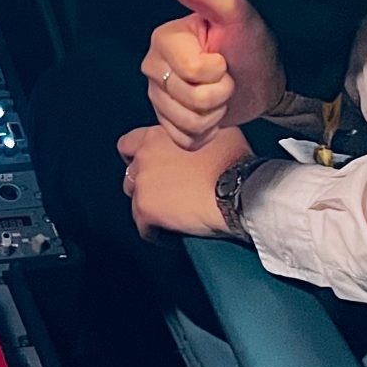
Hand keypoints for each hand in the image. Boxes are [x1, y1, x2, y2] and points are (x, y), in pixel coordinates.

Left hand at [116, 123, 251, 241]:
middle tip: (166, 192)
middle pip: (131, 174)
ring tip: (172, 214)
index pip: (128, 144)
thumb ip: (197, 133)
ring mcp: (142, 184)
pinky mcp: (145, 210)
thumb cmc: (233, 162)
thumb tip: (201, 137)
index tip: (149, 165)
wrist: (237, 190)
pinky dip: (158, 232)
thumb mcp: (217, 132)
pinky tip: (174, 234)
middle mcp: (144, 157)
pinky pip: (144, 227)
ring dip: (151, 206)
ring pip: (136, 200)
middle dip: (145, 183)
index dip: (137, 156)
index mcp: (158, 136)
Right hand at [142, 0, 283, 149]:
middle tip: (225, 78)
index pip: (190, 71)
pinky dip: (207, 133)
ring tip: (220, 95)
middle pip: (189, 100)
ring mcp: (158, 98)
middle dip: (219, 94)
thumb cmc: (251, 45)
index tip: (223, 59)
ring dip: (215, 114)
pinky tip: (212, 114)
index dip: (217, 71)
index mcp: (165, 39)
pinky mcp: (168, 124)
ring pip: (188, 123)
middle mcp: (154, 68)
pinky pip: (185, 140)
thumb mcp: (236, 14)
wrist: (262, 81)